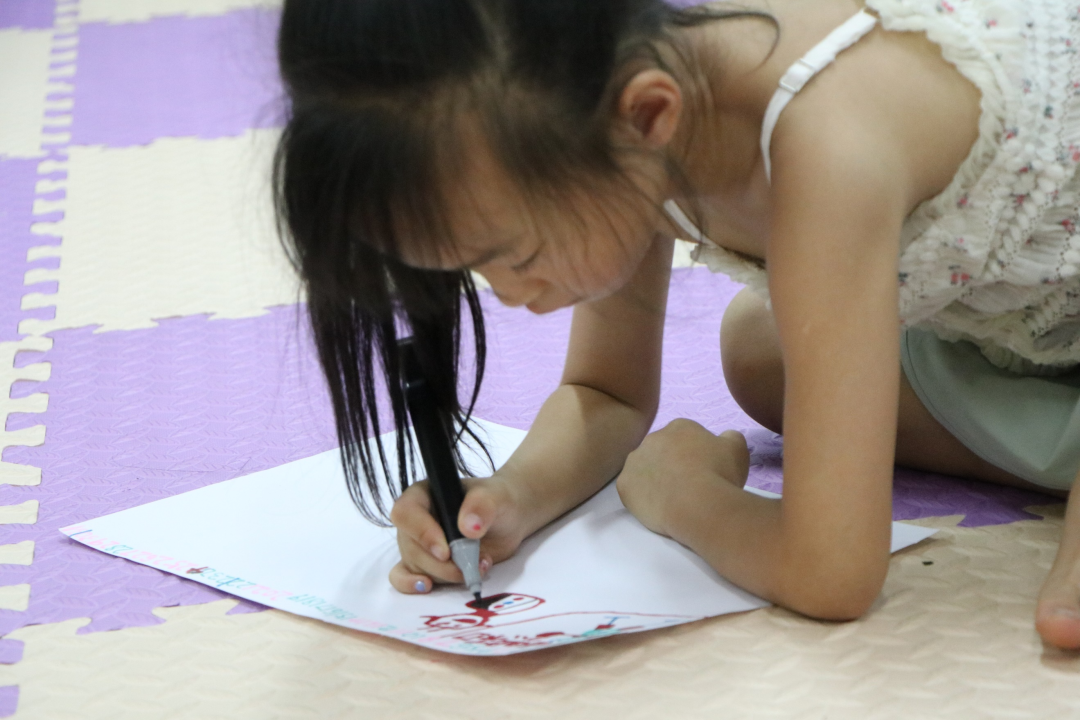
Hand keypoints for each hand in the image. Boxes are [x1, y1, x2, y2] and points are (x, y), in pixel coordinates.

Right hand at [388, 475, 526, 593]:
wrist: (508, 520)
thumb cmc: (498, 500)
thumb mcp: (496, 497)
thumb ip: (482, 506)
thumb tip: (468, 527)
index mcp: (424, 494)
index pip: (407, 513)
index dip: (422, 534)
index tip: (446, 552)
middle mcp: (415, 519)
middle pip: (412, 547)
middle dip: (442, 564)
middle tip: (474, 564)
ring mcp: (417, 543)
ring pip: (416, 566)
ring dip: (447, 574)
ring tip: (479, 566)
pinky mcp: (423, 564)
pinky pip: (403, 576)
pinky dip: (412, 585)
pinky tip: (428, 587)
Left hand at [616, 420, 749, 538]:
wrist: (697, 504)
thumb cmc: (719, 474)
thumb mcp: (737, 448)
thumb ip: (730, 437)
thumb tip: (724, 437)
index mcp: (679, 426)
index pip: (686, 437)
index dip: (695, 455)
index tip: (704, 470)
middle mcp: (652, 438)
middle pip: (662, 451)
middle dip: (672, 464)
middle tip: (687, 485)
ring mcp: (635, 460)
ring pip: (644, 469)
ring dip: (654, 479)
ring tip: (671, 498)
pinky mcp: (624, 485)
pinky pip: (632, 489)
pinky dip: (642, 497)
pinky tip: (656, 507)